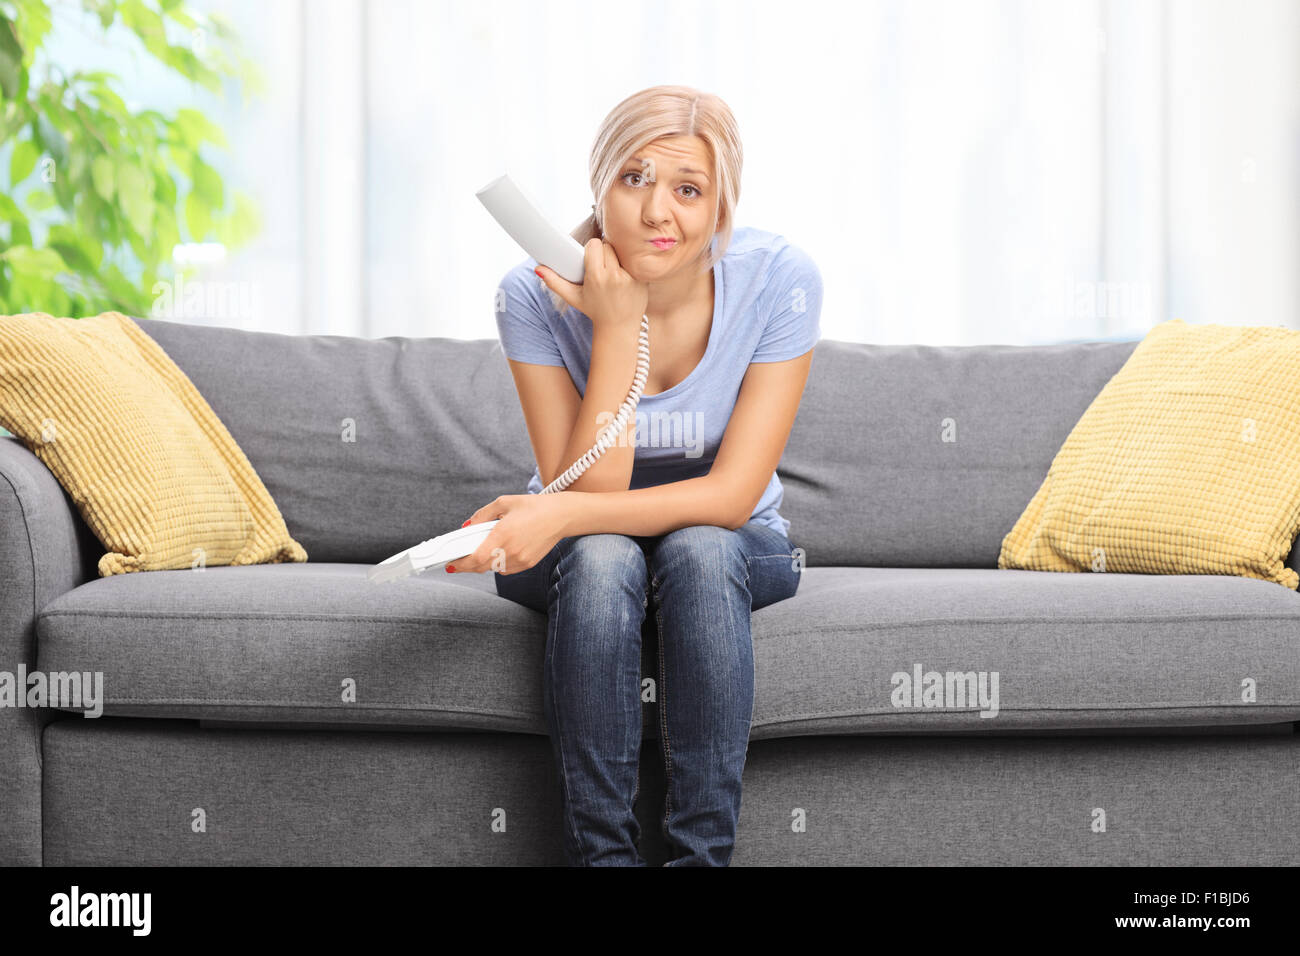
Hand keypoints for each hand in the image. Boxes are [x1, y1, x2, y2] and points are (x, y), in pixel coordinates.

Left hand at [445, 493, 573, 574]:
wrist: (561, 516)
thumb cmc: (533, 506)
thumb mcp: (504, 502)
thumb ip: (481, 515)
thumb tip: (466, 527)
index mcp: (503, 534)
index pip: (475, 558)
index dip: (460, 564)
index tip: (450, 564)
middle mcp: (511, 550)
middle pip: (481, 567)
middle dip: (468, 565)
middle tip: (459, 560)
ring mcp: (520, 560)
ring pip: (493, 569)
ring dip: (483, 563)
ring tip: (482, 550)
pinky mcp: (527, 564)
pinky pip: (505, 569)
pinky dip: (498, 563)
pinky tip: (501, 550)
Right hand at [536, 238, 647, 330]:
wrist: (619, 327)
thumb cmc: (595, 311)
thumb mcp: (573, 297)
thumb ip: (554, 282)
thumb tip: (537, 269)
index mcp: (596, 277)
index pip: (595, 244)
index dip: (593, 249)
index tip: (592, 256)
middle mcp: (614, 276)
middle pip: (609, 245)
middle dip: (605, 252)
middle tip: (603, 264)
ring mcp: (631, 277)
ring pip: (623, 251)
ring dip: (619, 256)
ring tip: (614, 269)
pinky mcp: (642, 280)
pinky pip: (636, 261)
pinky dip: (631, 265)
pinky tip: (627, 275)